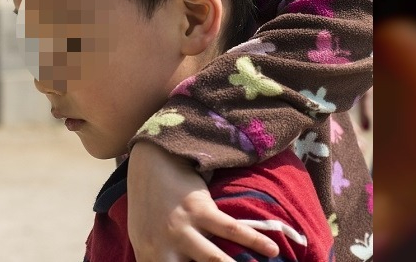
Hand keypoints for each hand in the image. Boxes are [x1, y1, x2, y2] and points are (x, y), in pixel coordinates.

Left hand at [126, 141, 279, 260]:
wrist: (151, 164)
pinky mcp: (200, 209)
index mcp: (149, 259)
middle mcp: (163, 248)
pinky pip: (232, 230)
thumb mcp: (144, 239)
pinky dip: (255, 240)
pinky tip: (272, 250)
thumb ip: (160, 261)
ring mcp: (182, 228)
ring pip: (215, 261)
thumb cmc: (150, 207)